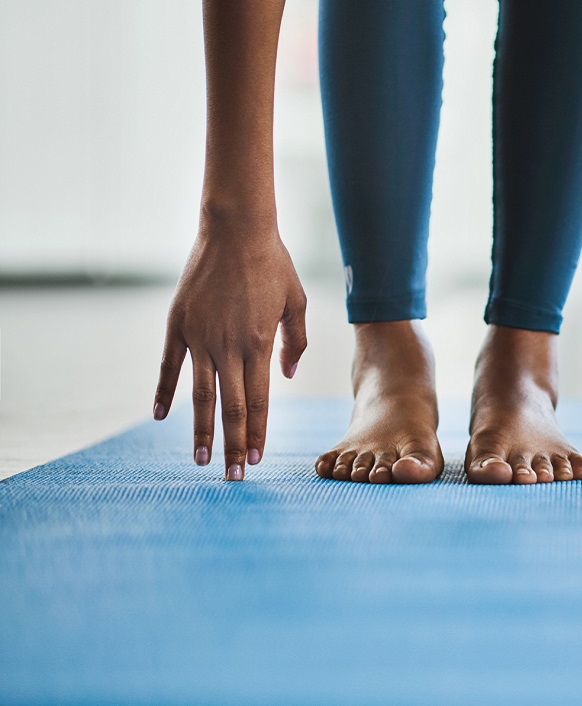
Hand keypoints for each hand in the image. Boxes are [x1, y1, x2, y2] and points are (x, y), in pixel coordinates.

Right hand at [152, 213, 307, 480]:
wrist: (235, 228)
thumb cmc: (273, 264)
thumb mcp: (297, 301)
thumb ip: (296, 341)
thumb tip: (285, 374)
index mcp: (260, 344)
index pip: (261, 401)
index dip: (259, 433)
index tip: (259, 459)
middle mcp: (228, 346)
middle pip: (231, 408)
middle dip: (234, 445)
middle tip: (234, 477)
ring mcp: (199, 337)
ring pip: (199, 396)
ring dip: (200, 431)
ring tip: (201, 460)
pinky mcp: (177, 324)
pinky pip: (169, 366)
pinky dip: (164, 393)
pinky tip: (161, 418)